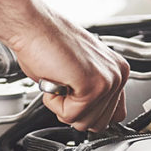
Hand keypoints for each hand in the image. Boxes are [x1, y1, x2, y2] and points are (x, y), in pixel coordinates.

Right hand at [5, 6, 128, 131]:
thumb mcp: (78, 72)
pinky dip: (54, 102)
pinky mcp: (92, 85)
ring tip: (59, 79)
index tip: (75, 96)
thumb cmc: (47, 43)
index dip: (89, 112)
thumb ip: (91, 94)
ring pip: (84, 123)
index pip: (115, 115)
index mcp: (117, 70)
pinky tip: (55, 79)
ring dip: (63, 106)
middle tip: (63, 84)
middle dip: (74, 111)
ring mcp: (107, 80)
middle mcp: (118, 75)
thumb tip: (91, 118)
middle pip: (100, 125)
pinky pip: (70, 115)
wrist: (33, 25)